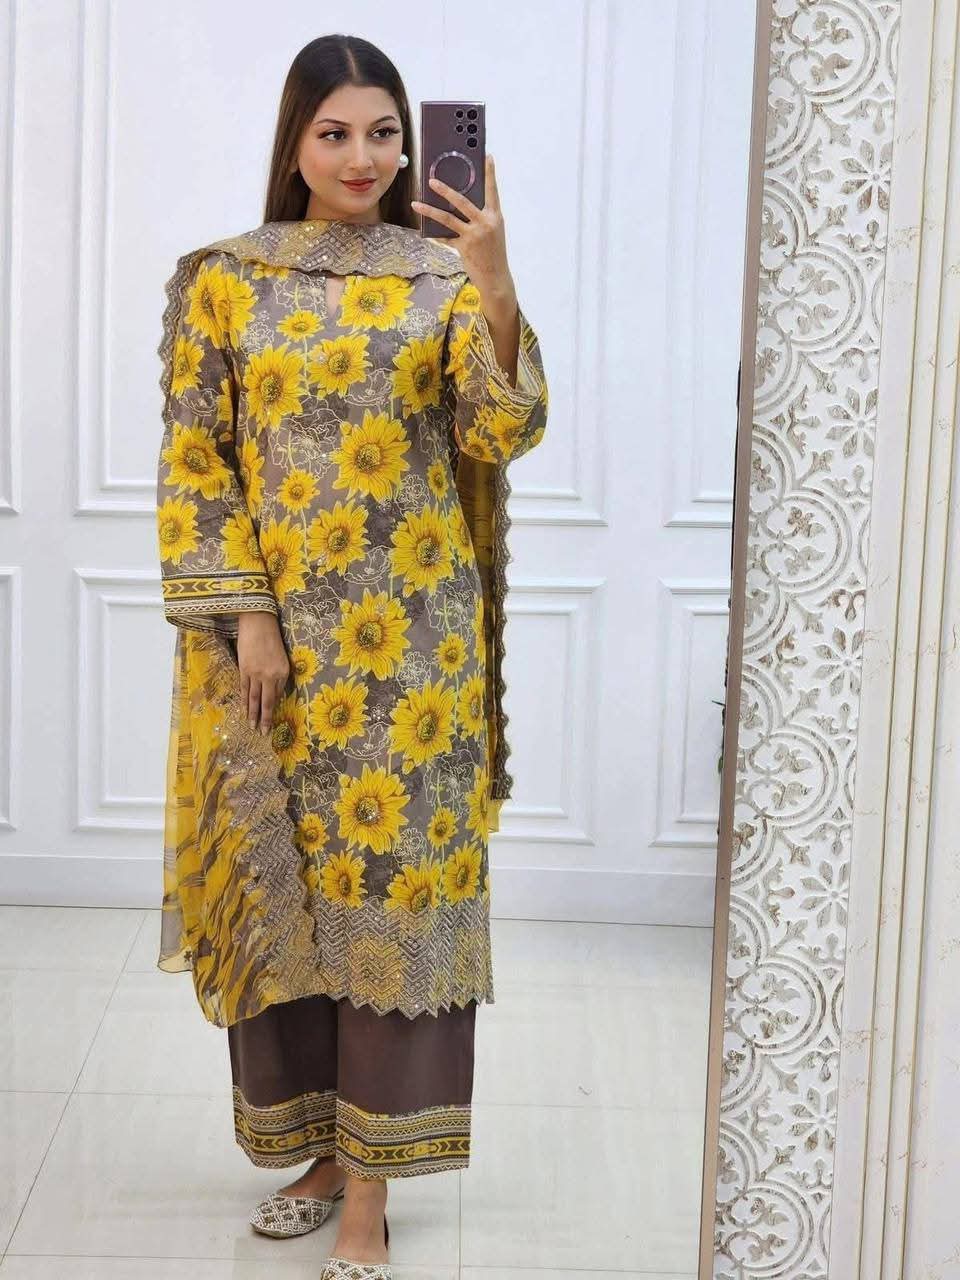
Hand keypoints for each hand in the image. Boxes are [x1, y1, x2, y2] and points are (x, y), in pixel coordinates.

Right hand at [236, 611, 289, 734]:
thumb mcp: (282, 657)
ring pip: (254, 698)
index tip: (273, 721)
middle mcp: (270, 675)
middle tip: (263, 733)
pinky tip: (245, 711)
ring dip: (253, 714)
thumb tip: (275, 692)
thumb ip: (279, 675)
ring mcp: (255, 673)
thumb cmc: (272, 638)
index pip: (278, 695)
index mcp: (283, 672)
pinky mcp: (244, 670)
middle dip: (265, 719)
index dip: (275, 709)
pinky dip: (244, 701)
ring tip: (252, 727)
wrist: (257, 623)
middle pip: (267, 702)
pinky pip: (244, 689)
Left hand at [412, 154, 516, 304]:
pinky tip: (425, 230)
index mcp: (495, 217)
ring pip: (447, 219)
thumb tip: (461, 204)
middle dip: (445, 190)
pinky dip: (436, 234)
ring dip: (430, 211)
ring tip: (416, 204)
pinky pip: (445, 238)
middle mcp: (485, 223)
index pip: (492, 191)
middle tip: (431, 181)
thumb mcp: (493, 231)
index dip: (490, 173)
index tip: (487, 156)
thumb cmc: (494, 253)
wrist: (496, 277)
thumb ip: (481, 217)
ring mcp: (473, 236)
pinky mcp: (463, 248)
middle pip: (462, 202)